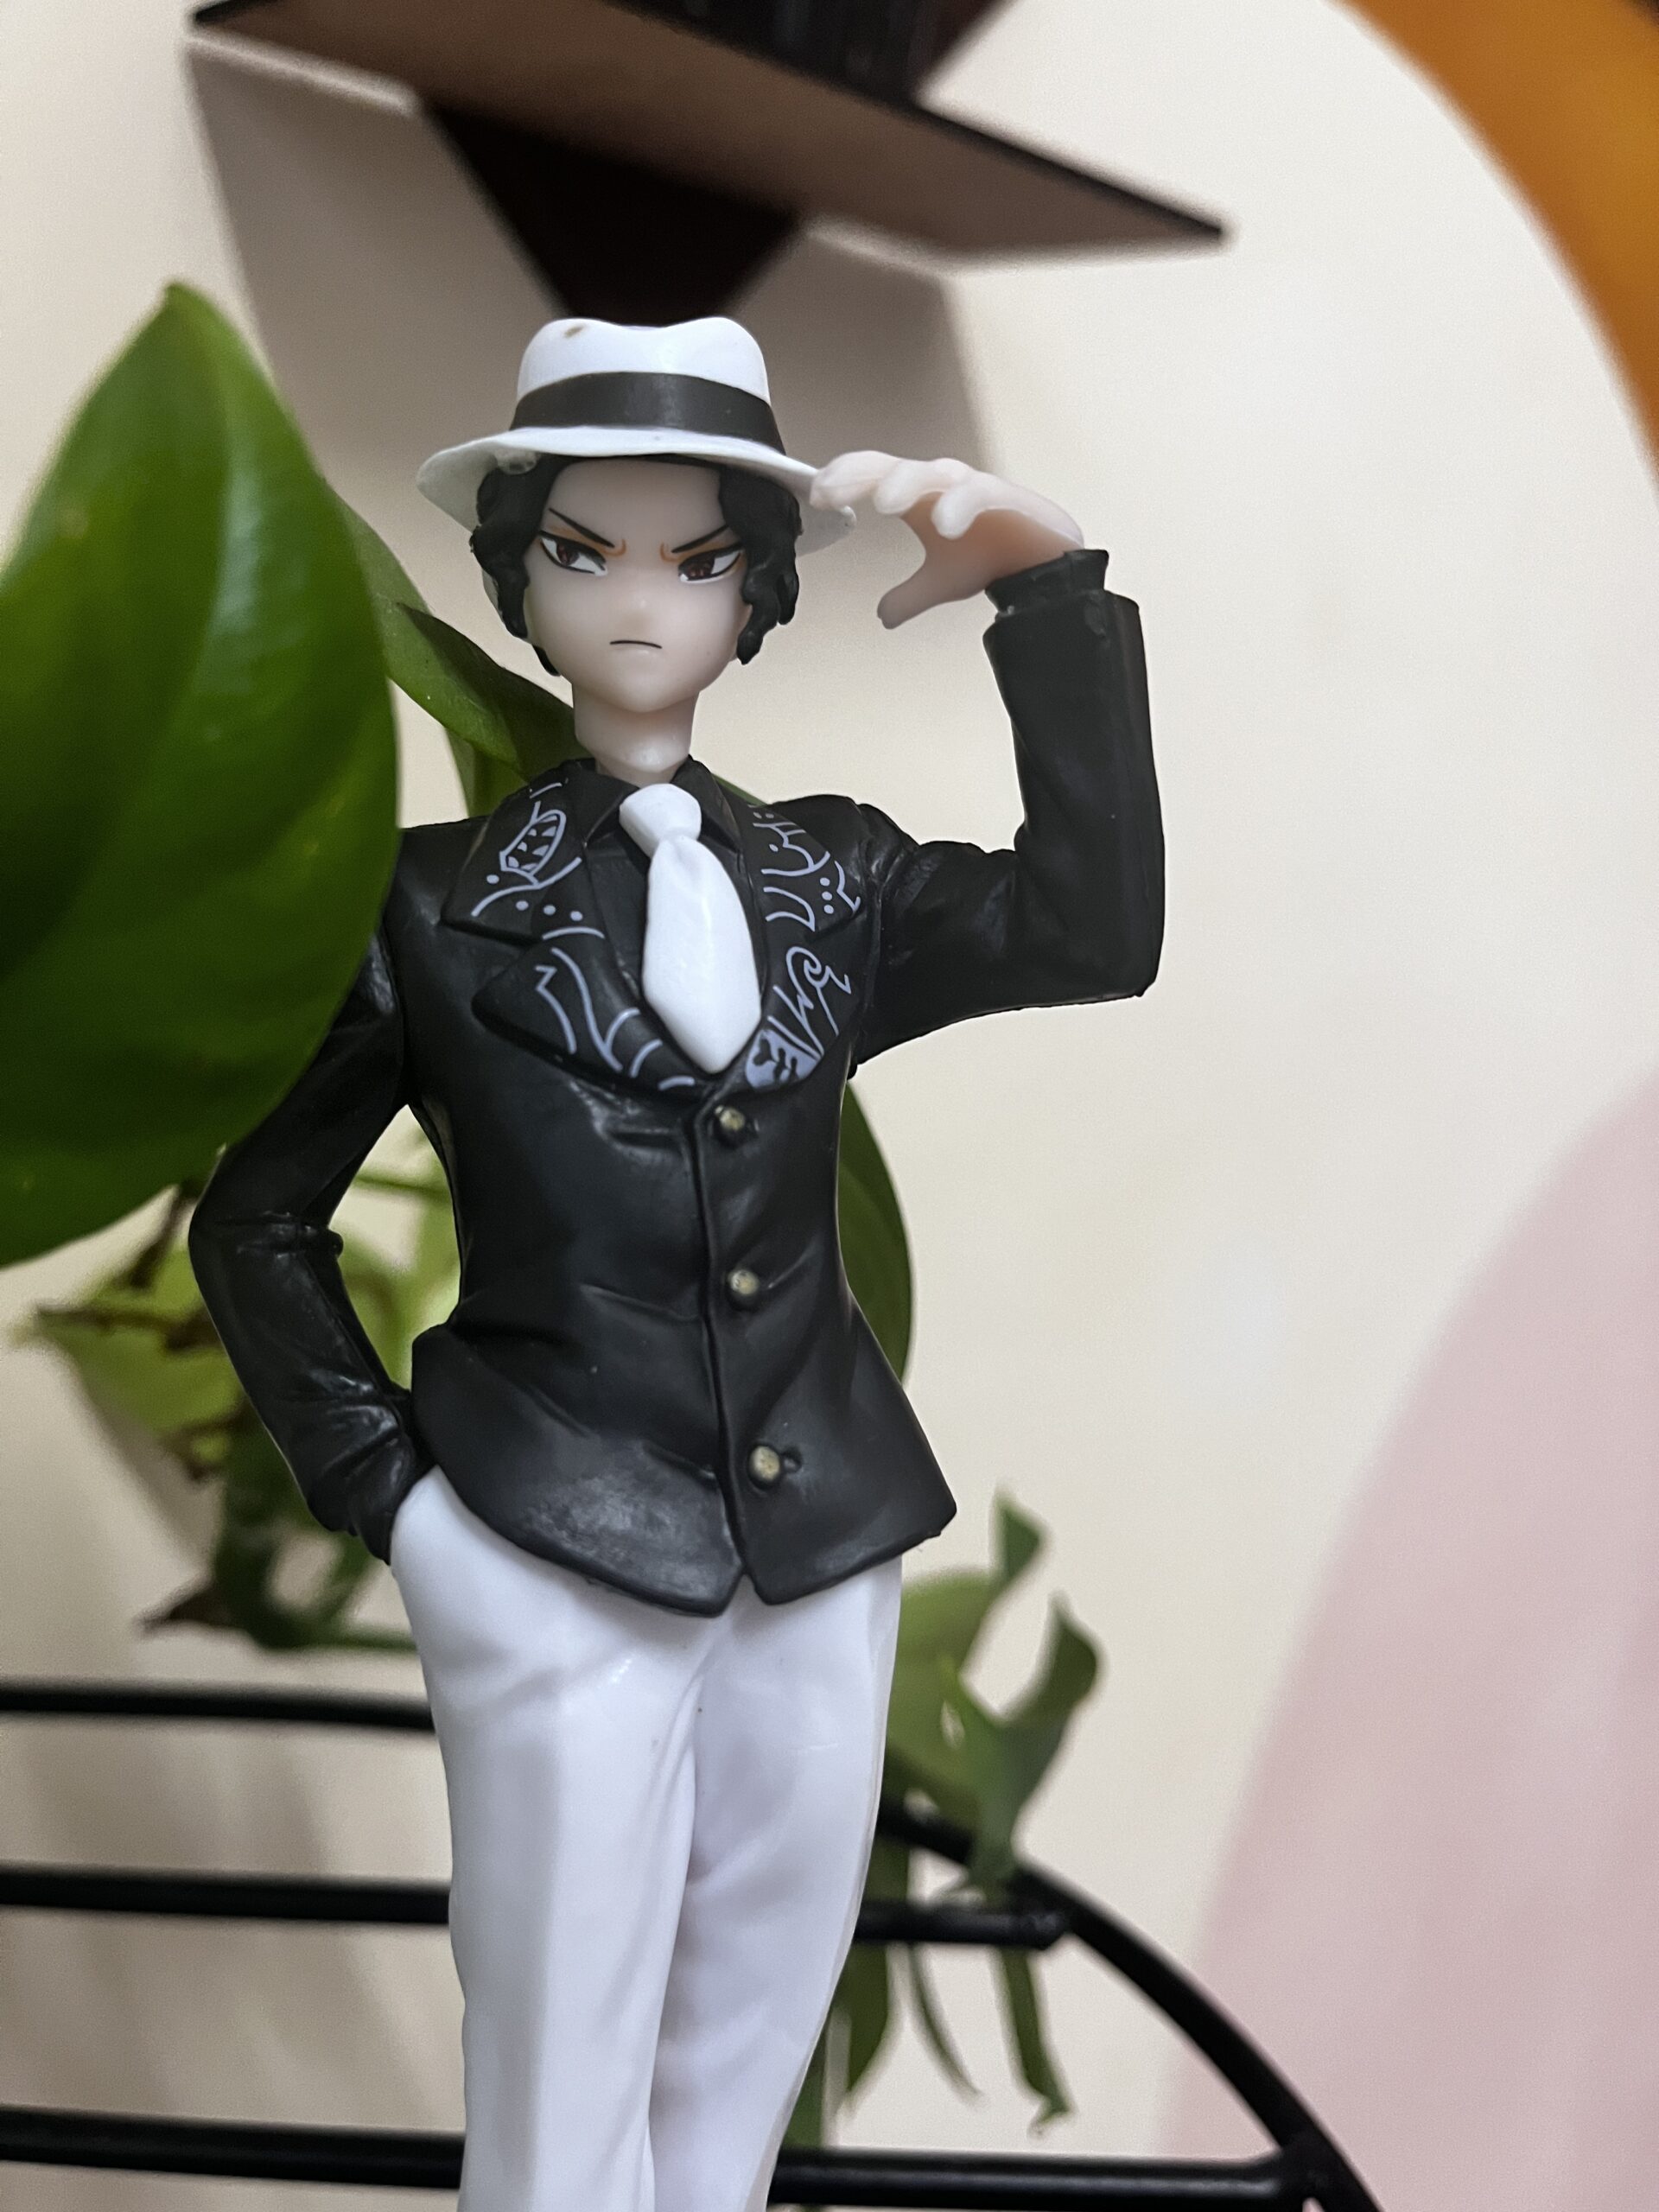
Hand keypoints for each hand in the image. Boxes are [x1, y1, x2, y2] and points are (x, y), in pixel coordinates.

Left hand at [809, 451, 1082, 628]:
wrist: (1044, 559)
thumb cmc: (989, 556)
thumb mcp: (941, 583)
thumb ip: (909, 596)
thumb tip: (883, 617)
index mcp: (919, 495)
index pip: (873, 473)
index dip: (843, 478)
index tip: (814, 496)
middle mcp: (940, 483)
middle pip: (893, 467)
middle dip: (859, 476)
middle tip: (829, 492)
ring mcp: (971, 486)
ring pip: (933, 475)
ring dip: (907, 484)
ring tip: (885, 503)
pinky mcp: (1004, 496)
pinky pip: (978, 494)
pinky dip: (960, 505)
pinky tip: (944, 524)